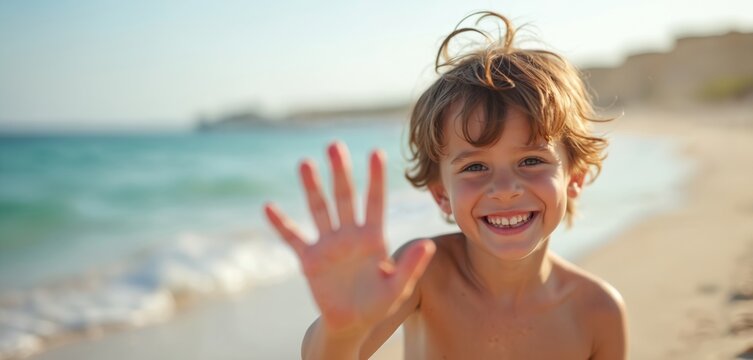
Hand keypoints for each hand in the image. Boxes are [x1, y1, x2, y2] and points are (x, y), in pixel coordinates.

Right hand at [264, 142, 434, 335]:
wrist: (350, 325)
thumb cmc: (377, 305)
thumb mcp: (397, 288)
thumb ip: (411, 266)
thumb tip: (428, 244)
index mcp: (373, 238)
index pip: (375, 202)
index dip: (375, 178)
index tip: (376, 152)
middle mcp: (350, 234)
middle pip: (344, 197)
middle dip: (340, 172)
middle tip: (335, 145)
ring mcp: (328, 244)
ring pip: (319, 209)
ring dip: (312, 187)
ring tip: (305, 163)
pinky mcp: (310, 259)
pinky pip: (293, 237)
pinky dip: (281, 224)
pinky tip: (268, 207)